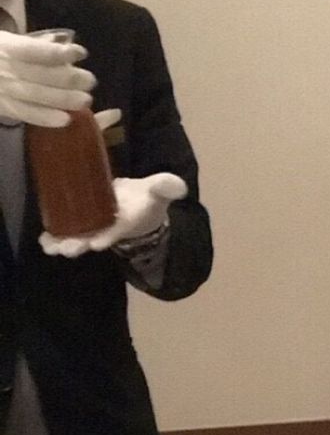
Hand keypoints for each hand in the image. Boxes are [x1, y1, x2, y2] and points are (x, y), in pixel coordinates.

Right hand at [0, 33, 94, 126]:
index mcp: (6, 46)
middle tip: (90, 81)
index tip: (81, 53)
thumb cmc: (0, 54)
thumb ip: (34, 44)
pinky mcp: (3, 107)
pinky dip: (46, 118)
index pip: (32, 50)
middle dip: (68, 78)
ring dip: (63, 98)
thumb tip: (61, 43)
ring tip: (85, 100)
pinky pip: (25, 114)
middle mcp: (3, 68)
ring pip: (34, 95)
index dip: (58, 53)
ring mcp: (2, 90)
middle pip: (38, 74)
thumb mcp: (8, 41)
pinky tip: (66, 119)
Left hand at [39, 135, 185, 254]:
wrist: (137, 207)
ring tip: (50, 245)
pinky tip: (44, 238)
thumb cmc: (147, 201)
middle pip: (92, 240)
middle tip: (68, 248)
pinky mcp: (82, 223)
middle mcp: (108, 229)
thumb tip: (179, 186)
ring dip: (63, 244)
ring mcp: (93, 228)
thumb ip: (166, 187)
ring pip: (76, 240)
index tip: (97, 243)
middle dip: (79, 245)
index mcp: (127, 222)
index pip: (117, 231)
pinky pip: (66, 232)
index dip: (108, 237)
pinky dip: (54, 237)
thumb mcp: (159, 191)